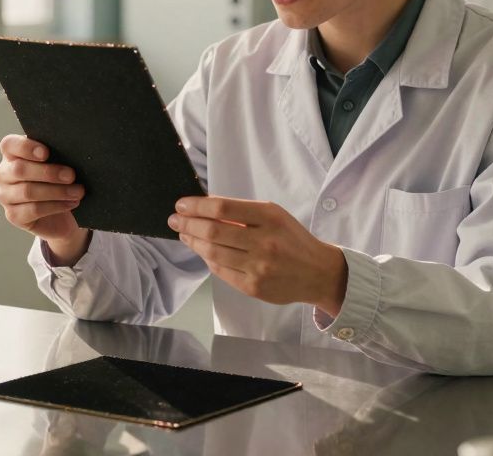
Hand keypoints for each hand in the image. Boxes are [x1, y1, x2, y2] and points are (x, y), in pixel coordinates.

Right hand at [0, 134, 89, 264]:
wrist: (62, 213)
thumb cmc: (59, 181)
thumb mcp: (58, 163)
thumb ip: (56, 154)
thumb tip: (69, 152)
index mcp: (11, 154)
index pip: (9, 145)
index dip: (26, 147)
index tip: (46, 153)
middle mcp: (3, 174)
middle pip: (19, 170)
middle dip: (48, 172)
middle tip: (71, 175)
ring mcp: (5, 196)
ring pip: (28, 191)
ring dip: (57, 191)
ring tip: (77, 192)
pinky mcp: (13, 216)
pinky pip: (33, 210)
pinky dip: (55, 206)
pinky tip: (70, 203)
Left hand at [169, 196, 347, 315]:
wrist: (317, 272)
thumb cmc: (292, 239)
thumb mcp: (274, 216)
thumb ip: (242, 212)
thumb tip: (204, 207)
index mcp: (270, 218)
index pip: (223, 209)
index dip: (197, 206)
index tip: (182, 205)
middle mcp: (264, 242)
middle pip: (213, 232)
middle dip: (188, 224)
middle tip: (175, 219)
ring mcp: (258, 267)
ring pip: (213, 253)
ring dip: (193, 242)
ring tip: (184, 234)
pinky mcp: (254, 287)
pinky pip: (220, 271)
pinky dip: (208, 259)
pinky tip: (202, 251)